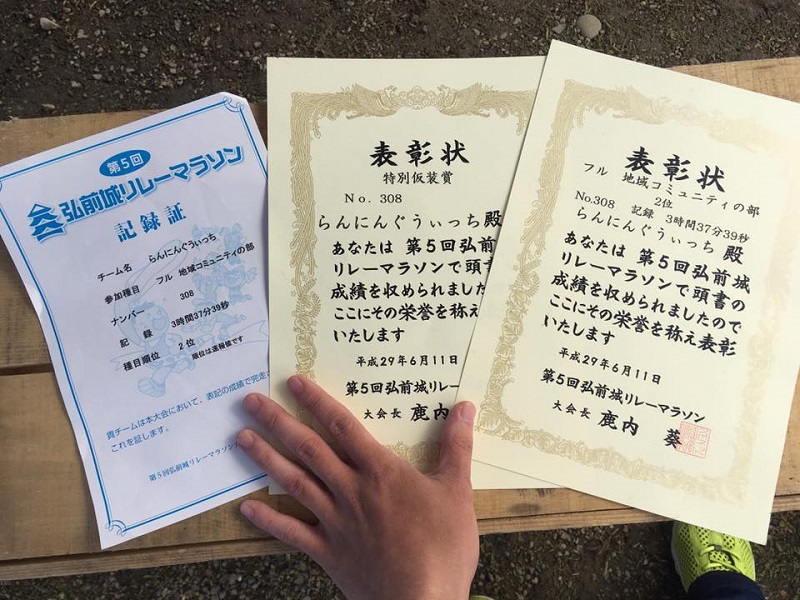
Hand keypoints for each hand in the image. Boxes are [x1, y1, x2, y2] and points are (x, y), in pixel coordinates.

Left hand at [237, 375, 478, 599]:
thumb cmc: (443, 545)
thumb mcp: (457, 490)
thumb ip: (456, 446)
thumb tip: (464, 406)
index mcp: (380, 471)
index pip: (343, 427)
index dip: (317, 402)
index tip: (293, 382)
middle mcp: (350, 489)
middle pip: (308, 449)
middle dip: (278, 422)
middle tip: (249, 402)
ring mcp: (335, 521)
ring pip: (293, 483)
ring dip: (266, 458)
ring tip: (240, 438)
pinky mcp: (328, 551)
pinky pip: (292, 533)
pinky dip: (269, 520)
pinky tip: (246, 507)